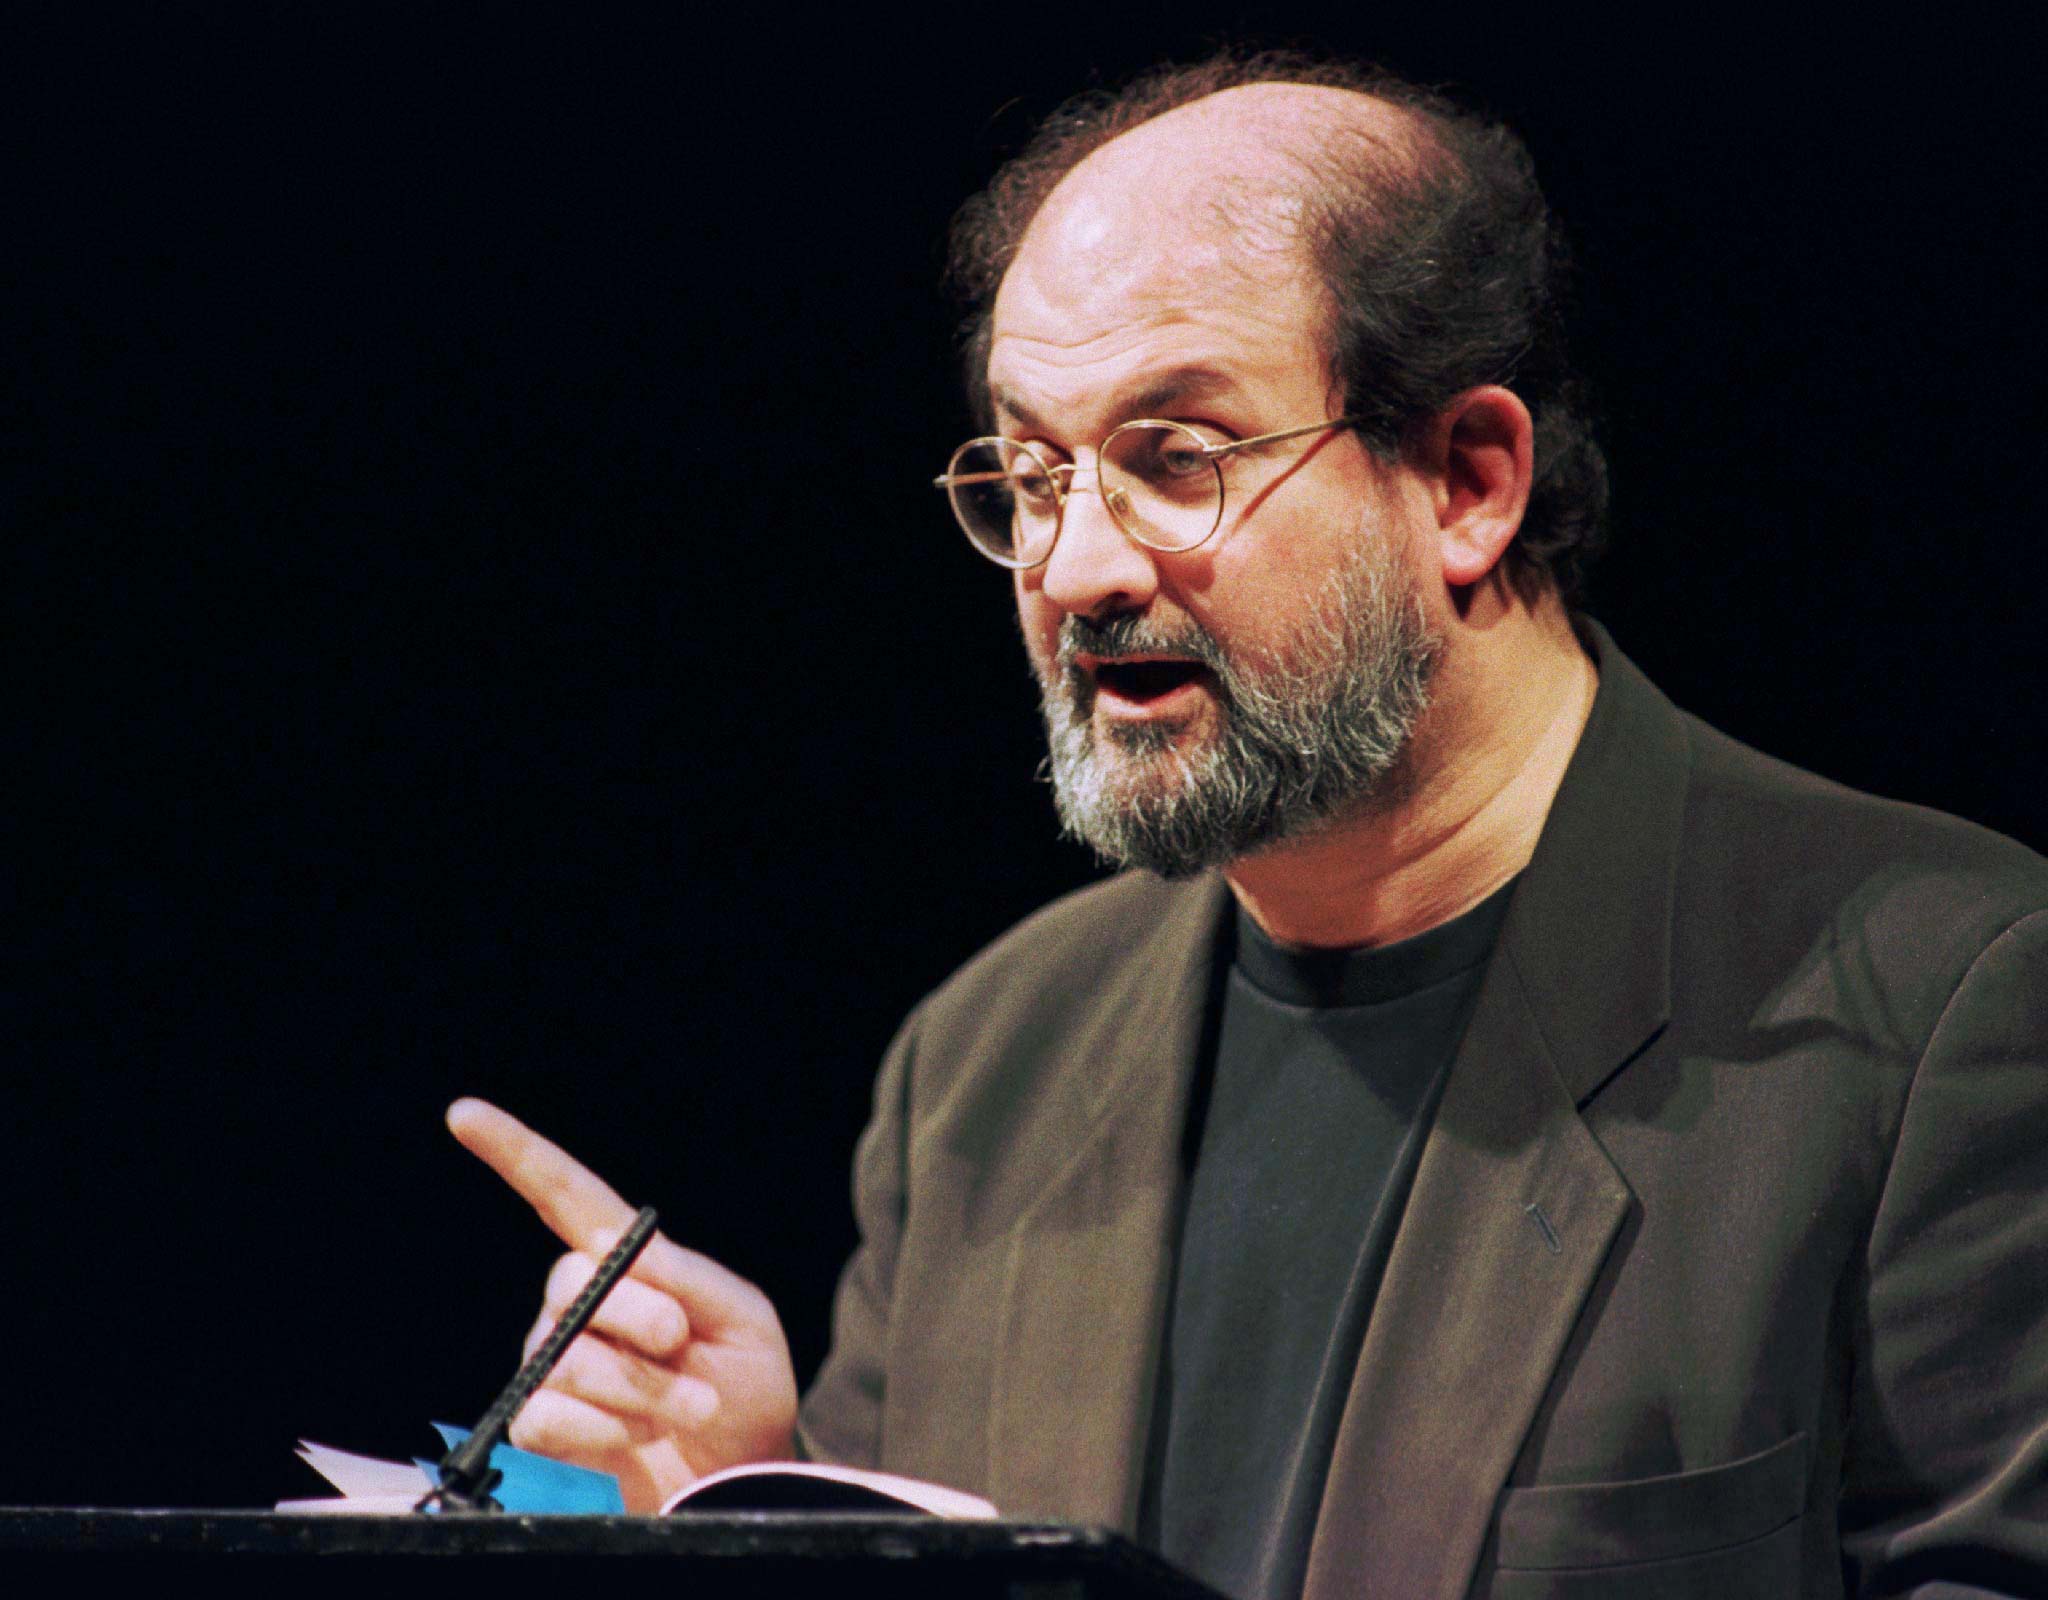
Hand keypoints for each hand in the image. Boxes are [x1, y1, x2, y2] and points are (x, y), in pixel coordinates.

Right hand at [445, 1097, 797, 1511]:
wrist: (744, 1471)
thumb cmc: (746, 1386)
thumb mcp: (741, 1317)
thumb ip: (686, 1277)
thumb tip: (617, 1249)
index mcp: (629, 1263)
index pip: (564, 1198)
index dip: (515, 1154)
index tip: (466, 1115)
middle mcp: (577, 1306)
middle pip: (573, 1282)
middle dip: (642, 1317)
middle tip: (683, 1344)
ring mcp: (552, 1363)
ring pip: (570, 1357)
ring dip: (646, 1388)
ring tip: (692, 1404)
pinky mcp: (544, 1424)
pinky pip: (551, 1415)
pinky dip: (608, 1430)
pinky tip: (641, 1436)